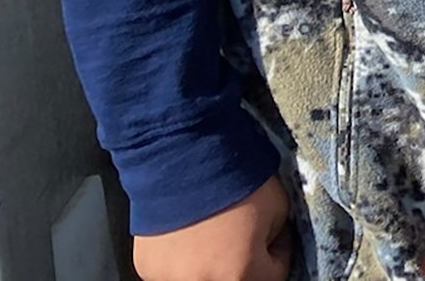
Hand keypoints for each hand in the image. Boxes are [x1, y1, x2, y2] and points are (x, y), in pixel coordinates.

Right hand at [132, 174, 292, 280]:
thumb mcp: (278, 208)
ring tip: (212, 233)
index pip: (273, 276)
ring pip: (201, 277)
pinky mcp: (146, 269)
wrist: (183, 156)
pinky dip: (182, 258)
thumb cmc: (236, 179)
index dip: (277, 251)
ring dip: (211, 263)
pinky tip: (187, 234)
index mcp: (240, 274)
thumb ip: (272, 240)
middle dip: (244, 262)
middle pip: (236, 279)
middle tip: (243, 236)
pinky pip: (173, 270)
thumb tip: (265, 248)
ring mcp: (169, 279)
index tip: (274, 235)